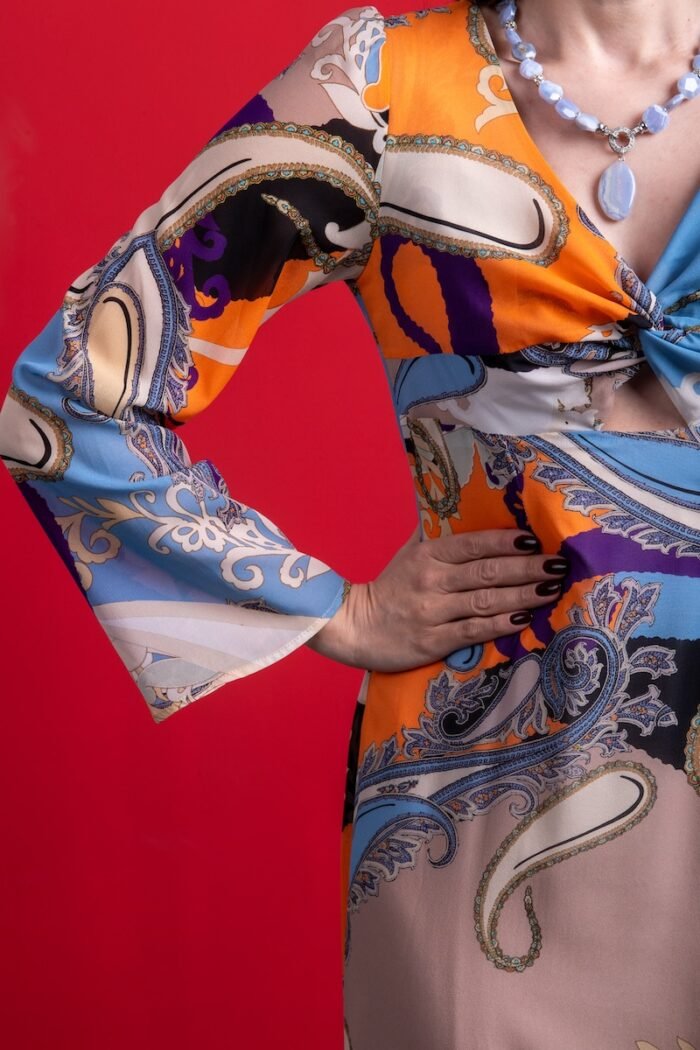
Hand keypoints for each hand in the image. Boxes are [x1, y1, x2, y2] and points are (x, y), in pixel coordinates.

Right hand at [306, 526, 567, 671]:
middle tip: (558, 565)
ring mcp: (433, 612)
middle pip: (487, 572)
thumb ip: (436, 535)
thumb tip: (464, 506)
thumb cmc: (389, 588)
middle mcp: (431, 580)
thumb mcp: (408, 553)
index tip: (535, 539)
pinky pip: (474, 630)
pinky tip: (525, 619)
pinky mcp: (433, 641)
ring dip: (523, 595)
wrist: (353, 626)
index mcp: (427, 554)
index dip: (505, 541)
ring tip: (552, 590)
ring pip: (486, 600)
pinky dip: (501, 624)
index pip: (473, 544)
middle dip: (527, 568)